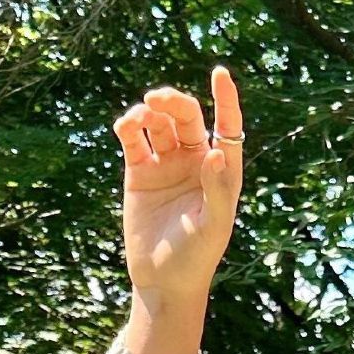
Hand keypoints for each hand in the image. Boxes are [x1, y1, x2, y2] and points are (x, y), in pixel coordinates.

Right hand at [113, 68, 243, 322]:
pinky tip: (126, 126)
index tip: (220, 74)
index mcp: (221, 170)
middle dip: (174, 102)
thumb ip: (217, 190)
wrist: (163, 280)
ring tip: (139, 117)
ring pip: (159, 123)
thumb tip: (215, 152)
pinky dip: (129, 127)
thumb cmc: (197, 256)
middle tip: (158, 100)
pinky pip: (134, 140)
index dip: (225, 100)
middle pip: (187, 117)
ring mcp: (166, 165)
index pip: (226, 126)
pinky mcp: (139, 173)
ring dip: (149, 112)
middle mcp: (194, 161)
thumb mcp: (214, 225)